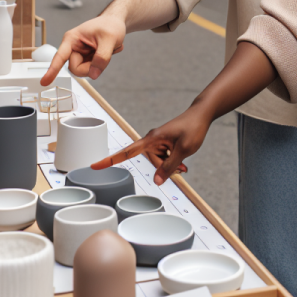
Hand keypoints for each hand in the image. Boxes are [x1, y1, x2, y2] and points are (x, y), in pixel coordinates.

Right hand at [41, 14, 125, 85]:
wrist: (116, 23)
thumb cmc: (110, 25)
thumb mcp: (110, 39)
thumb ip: (102, 57)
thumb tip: (93, 74)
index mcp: (72, 39)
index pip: (60, 57)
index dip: (52, 70)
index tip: (44, 82)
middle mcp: (73, 48)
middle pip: (76, 69)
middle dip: (91, 66)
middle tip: (104, 54)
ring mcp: (80, 54)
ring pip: (85, 70)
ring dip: (99, 64)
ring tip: (106, 49)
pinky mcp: (87, 59)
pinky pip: (92, 69)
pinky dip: (102, 63)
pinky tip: (107, 51)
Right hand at [91, 105, 211, 184]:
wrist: (202, 115)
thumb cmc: (193, 128)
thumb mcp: (183, 150)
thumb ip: (169, 167)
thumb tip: (157, 181)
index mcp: (152, 139)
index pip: (127, 152)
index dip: (111, 160)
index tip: (95, 165)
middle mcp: (152, 140)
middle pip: (152, 163)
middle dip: (166, 168)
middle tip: (182, 167)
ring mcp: (158, 143)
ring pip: (160, 163)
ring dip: (171, 166)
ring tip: (184, 164)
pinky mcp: (164, 144)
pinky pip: (165, 159)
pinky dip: (173, 162)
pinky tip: (183, 162)